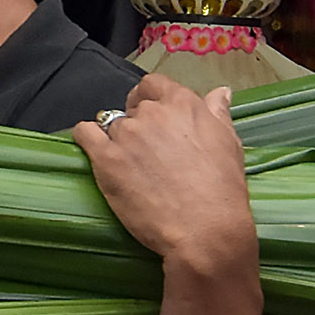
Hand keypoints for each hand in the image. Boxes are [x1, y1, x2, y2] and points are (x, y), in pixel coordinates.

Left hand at [77, 75, 257, 282]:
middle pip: (133, 108)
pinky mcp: (106, 160)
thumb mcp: (229, 143)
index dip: (148, 98)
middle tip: (147, 153)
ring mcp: (126, 135)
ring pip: (111, 125)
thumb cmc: (221, 190)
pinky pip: (85, 134)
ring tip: (130, 166)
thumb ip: (218, 112)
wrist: (204, 229)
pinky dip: (87, 138)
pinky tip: (95, 150)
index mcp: (182, 104)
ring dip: (118, 140)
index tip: (150, 114)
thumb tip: (219, 92)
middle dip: (137, 125)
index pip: (153, 85)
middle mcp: (151, 113)